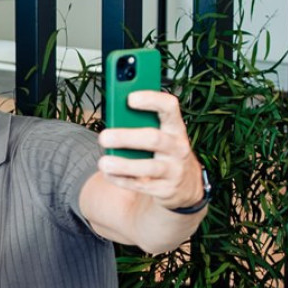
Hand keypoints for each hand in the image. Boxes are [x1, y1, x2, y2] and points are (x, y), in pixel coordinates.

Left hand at [98, 90, 204, 208]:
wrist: (185, 184)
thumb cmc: (164, 151)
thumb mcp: (161, 134)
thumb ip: (142, 123)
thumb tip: (115, 114)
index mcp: (175, 128)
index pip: (170, 107)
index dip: (152, 100)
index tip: (130, 98)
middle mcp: (178, 147)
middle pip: (154, 139)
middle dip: (127, 137)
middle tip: (104, 137)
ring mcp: (174, 169)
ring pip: (148, 167)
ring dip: (123, 165)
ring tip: (103, 162)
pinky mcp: (165, 189)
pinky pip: (141, 185)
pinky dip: (121, 180)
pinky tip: (108, 174)